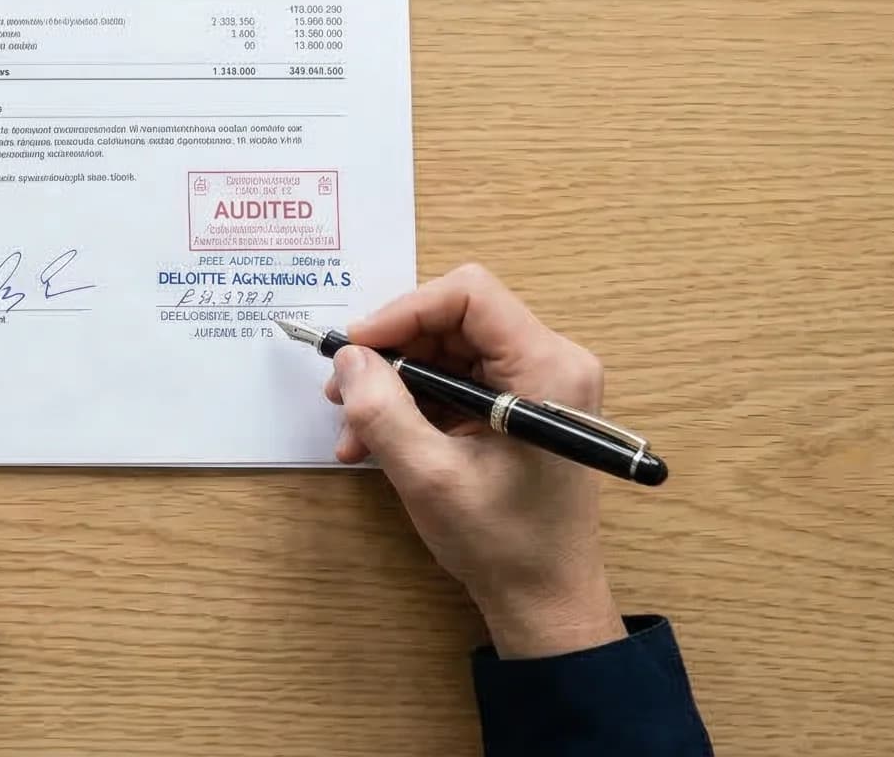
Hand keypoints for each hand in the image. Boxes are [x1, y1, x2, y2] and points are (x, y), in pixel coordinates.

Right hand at [326, 264, 625, 658]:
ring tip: (354, 431)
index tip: (356, 348)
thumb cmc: (503, 542)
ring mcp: (538, 385)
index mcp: (547, 368)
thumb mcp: (429, 476)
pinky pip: (457, 380)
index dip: (403, 311)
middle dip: (391, 353)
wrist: (547, 599)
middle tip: (342, 393)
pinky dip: (413, 404)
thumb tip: (348, 357)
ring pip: (447, 350)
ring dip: (394, 384)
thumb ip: (382, 410)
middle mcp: (552, 363)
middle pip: (453, 320)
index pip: (468, 294)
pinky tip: (377, 442)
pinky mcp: (521, 407)